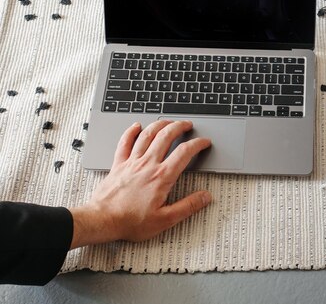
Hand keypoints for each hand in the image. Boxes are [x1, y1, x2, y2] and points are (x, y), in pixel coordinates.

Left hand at [69, 120, 211, 248]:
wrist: (102, 220)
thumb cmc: (131, 221)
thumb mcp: (165, 220)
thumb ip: (188, 206)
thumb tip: (205, 197)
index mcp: (161, 177)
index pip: (184, 152)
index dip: (198, 144)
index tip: (204, 142)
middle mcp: (147, 164)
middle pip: (166, 136)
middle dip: (179, 126)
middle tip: (187, 125)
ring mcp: (132, 162)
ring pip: (147, 135)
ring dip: (160, 124)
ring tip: (168, 122)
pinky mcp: (118, 164)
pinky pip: (125, 142)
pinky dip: (131, 131)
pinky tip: (136, 126)